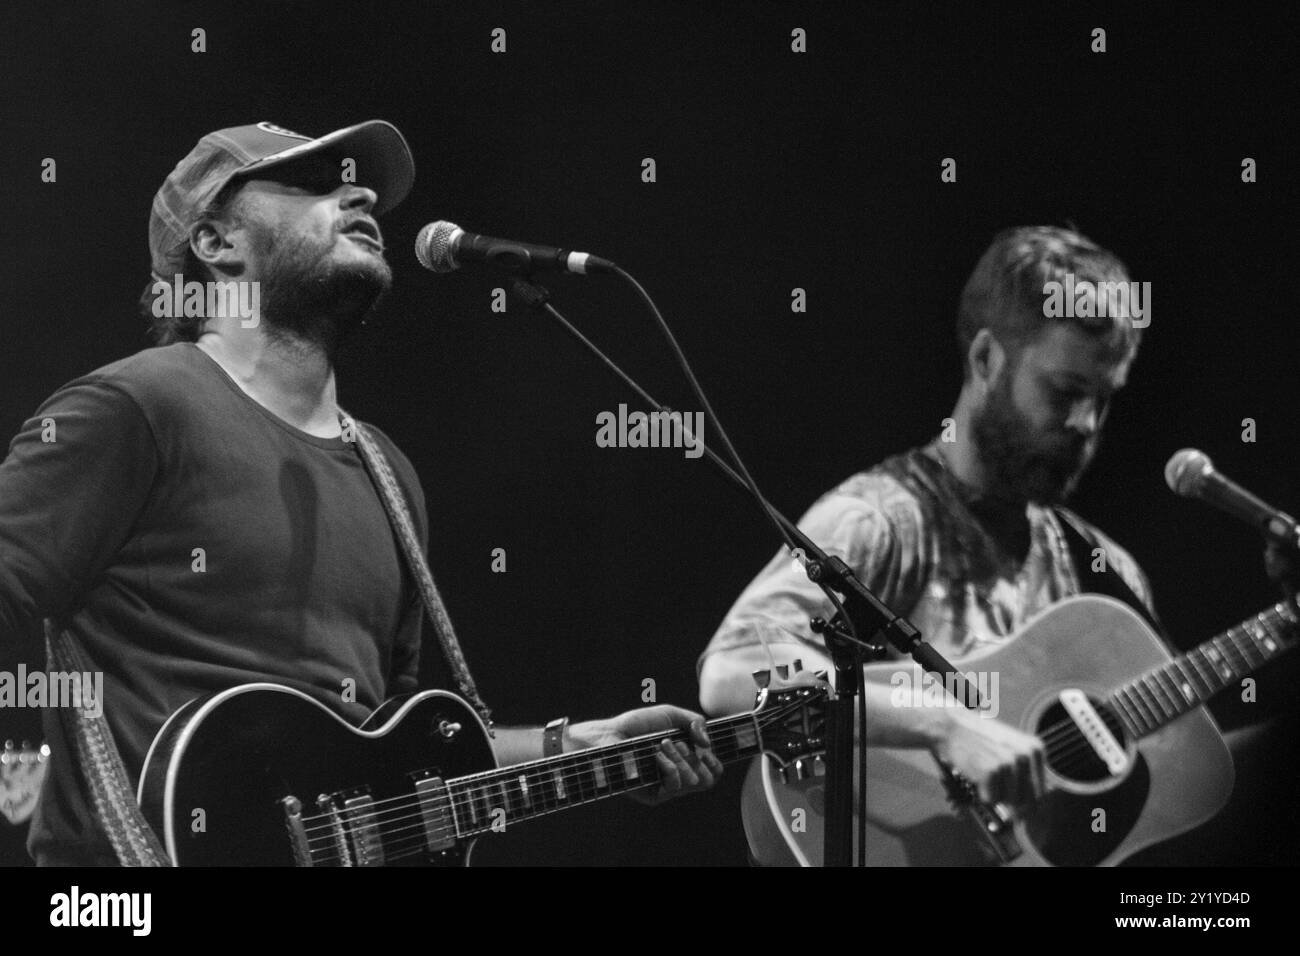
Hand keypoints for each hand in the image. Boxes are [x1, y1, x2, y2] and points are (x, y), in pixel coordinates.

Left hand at [569, 705, 722, 804]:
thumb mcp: (670, 715)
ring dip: (682, 759)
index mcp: (685, 760)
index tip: (703, 746)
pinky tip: (656, 756)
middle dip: (698, 757)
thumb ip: (695, 722)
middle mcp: (679, 776)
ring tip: (662, 745)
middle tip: (678, 743)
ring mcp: (666, 788)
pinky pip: (675, 787)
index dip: (715, 760)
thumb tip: (707, 743)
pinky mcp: (654, 796)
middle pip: (709, 780)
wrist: (609, 735)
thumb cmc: (636, 726)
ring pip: (694, 782)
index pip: (713, 772)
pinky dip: (670, 767)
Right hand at [933, 708, 1045, 809]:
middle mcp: (1026, 755)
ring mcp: (1008, 763)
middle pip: (1026, 800)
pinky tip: (976, 774)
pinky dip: (981, 793)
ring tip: (984, 773)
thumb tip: (1032, 808)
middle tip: (995, 786)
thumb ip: (1026, 774)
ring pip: (1008, 801)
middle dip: (1010, 801)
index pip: (1041, 792)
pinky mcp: (991, 772)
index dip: (1027, 802)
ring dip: (994, 794)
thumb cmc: (979, 739)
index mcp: (1035, 749)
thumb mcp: (1011, 747)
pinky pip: (990, 799)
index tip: (1018, 806)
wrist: (951, 727)